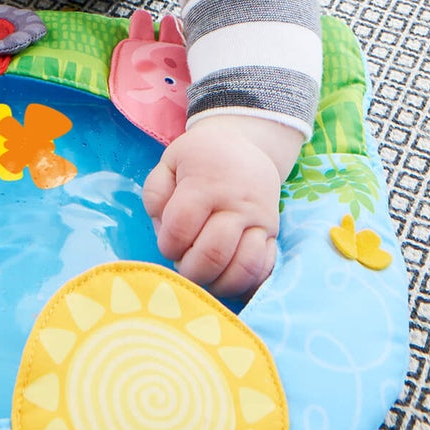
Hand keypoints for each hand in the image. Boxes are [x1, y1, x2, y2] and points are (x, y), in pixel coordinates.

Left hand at [142, 115, 303, 298]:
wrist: (246, 145)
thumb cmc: (200, 159)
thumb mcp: (169, 163)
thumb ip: (156, 195)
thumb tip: (165, 232)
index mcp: (206, 183)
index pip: (181, 229)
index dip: (168, 245)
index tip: (169, 243)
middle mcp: (237, 203)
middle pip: (213, 255)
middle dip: (190, 271)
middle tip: (185, 263)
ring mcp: (260, 220)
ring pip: (244, 268)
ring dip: (218, 283)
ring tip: (205, 274)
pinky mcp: (274, 234)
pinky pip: (264, 270)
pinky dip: (244, 284)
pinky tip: (226, 275)